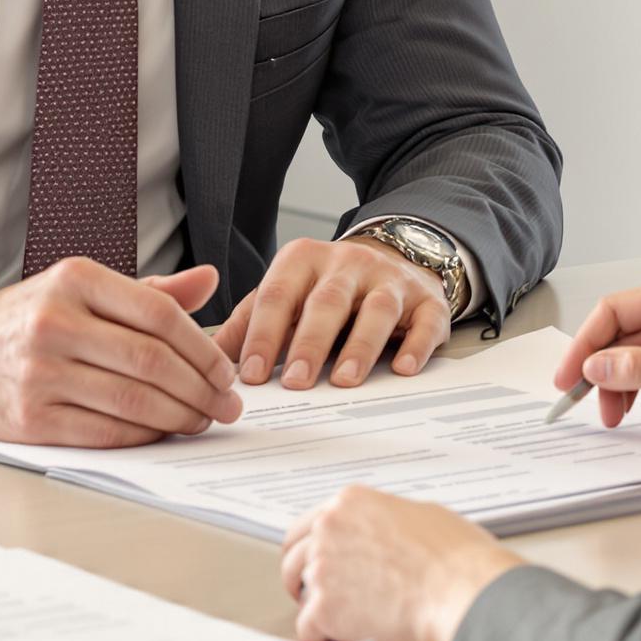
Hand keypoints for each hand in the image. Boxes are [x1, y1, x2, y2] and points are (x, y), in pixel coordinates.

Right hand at [0, 259, 243, 446]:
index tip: (226, 370)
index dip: (203, 347)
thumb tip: (209, 279)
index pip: (159, 314)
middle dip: (201, 388)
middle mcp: (56, 322)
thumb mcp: (82, 288)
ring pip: (132, 400)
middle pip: (151, 361)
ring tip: (202, 420)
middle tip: (227, 404)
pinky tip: (163, 432)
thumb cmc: (29, 318)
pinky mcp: (29, 417)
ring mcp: (39, 372)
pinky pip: (103, 431)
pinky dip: (143, 435)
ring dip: (179, 416)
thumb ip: (149, 290)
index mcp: (76, 280)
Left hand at [215, 236, 450, 390]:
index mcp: (305, 259)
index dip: (263, 334)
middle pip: (327, 301)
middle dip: (309, 343)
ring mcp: (391, 280)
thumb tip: (213, 358)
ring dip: (360, 346)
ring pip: (376, 309)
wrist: (395, 258)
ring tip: (345, 381)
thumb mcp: (287, 293)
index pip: (278, 294)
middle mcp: (349, 263)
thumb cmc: (328, 288)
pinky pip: (425, 321)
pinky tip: (403, 368)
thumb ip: (250, 320)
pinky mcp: (427, 300)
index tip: (250, 373)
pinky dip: (416, 344)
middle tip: (295, 382)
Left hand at [280, 487, 521, 640]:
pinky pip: (307, 628)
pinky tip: (346, 638)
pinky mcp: (324, 608)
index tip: (314, 563)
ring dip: (317, 606)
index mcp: (350, 502)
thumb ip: (387, 522)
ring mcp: (322, 568)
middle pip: (293, 557)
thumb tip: (386, 534)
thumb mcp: (422, 516)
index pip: (307, 524)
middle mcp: (328, 529)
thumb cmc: (456, 557)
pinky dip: (323, 636)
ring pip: (300, 591)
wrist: (461, 593)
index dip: (310, 548)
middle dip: (302, 577)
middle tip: (316, 595)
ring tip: (341, 619)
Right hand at [554, 268, 640, 424]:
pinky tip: (632, 403)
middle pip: (623, 332)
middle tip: (585, 400)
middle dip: (603, 368)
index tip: (569, 374)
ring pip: (635, 351)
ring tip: (613, 412)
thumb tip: (599, 364)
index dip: (587, 342)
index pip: (617, 309)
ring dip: (619, 381)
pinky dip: (638, 385)